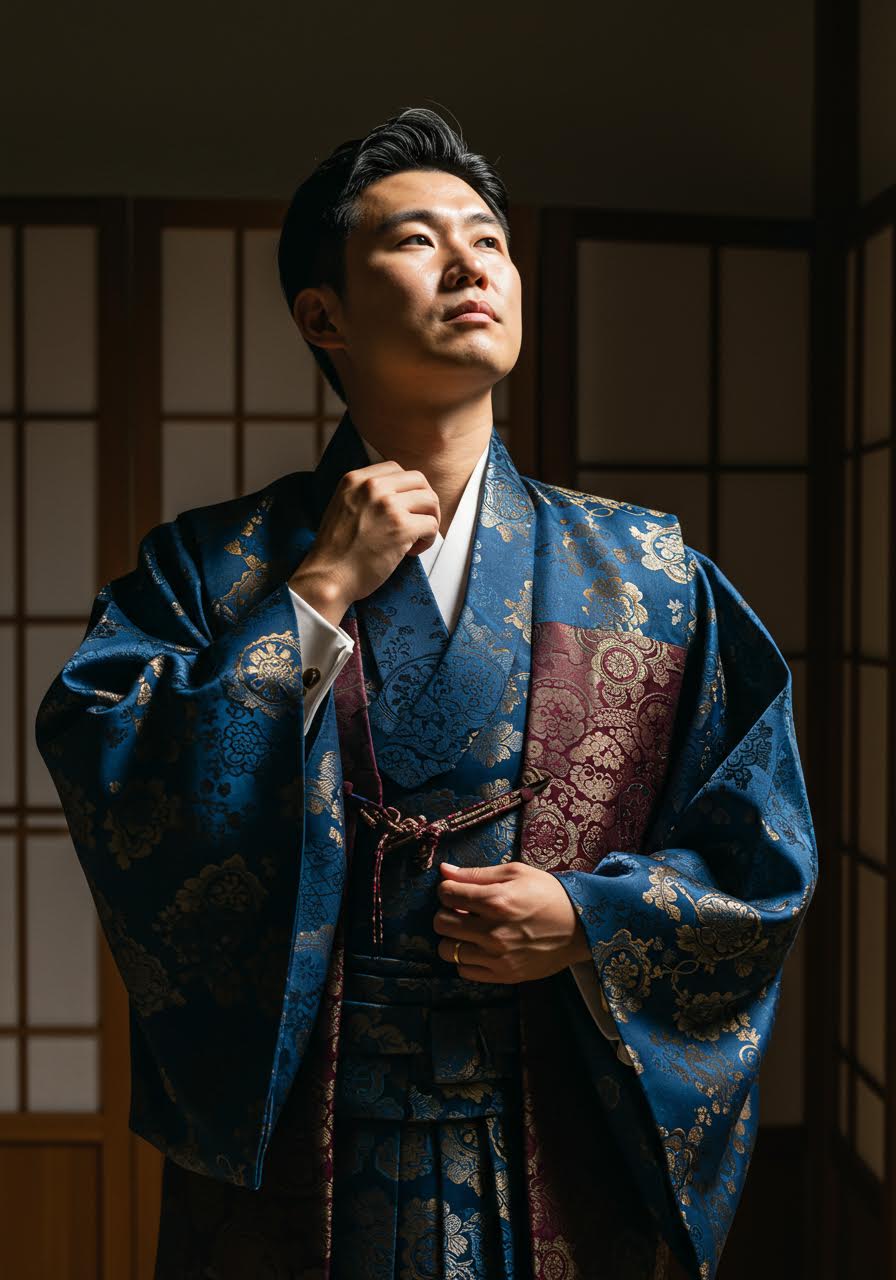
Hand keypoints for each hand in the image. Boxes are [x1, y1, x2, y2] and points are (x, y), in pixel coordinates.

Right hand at [289, 461, 440, 626]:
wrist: (328, 577)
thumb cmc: (334, 552)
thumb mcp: (341, 507)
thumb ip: (364, 496)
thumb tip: (395, 495)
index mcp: (355, 479)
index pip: (395, 469)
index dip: (406, 489)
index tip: (403, 507)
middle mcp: (372, 486)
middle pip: (418, 480)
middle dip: (424, 502)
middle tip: (417, 522)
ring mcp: (388, 505)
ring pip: (430, 501)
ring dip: (429, 520)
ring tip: (415, 539)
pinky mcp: (402, 527)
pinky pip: (432, 525)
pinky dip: (428, 540)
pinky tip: (412, 551)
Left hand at [433, 861, 591, 982]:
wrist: (580, 926)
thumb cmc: (548, 894)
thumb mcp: (515, 873)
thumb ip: (477, 873)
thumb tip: (444, 870)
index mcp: (496, 901)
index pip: (446, 894)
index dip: (447, 889)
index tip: (457, 891)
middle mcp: (493, 931)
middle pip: (440, 924)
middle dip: (445, 912)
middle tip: (461, 910)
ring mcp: (498, 956)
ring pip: (448, 950)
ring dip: (453, 937)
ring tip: (468, 930)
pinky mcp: (504, 975)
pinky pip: (464, 971)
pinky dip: (465, 959)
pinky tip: (479, 947)